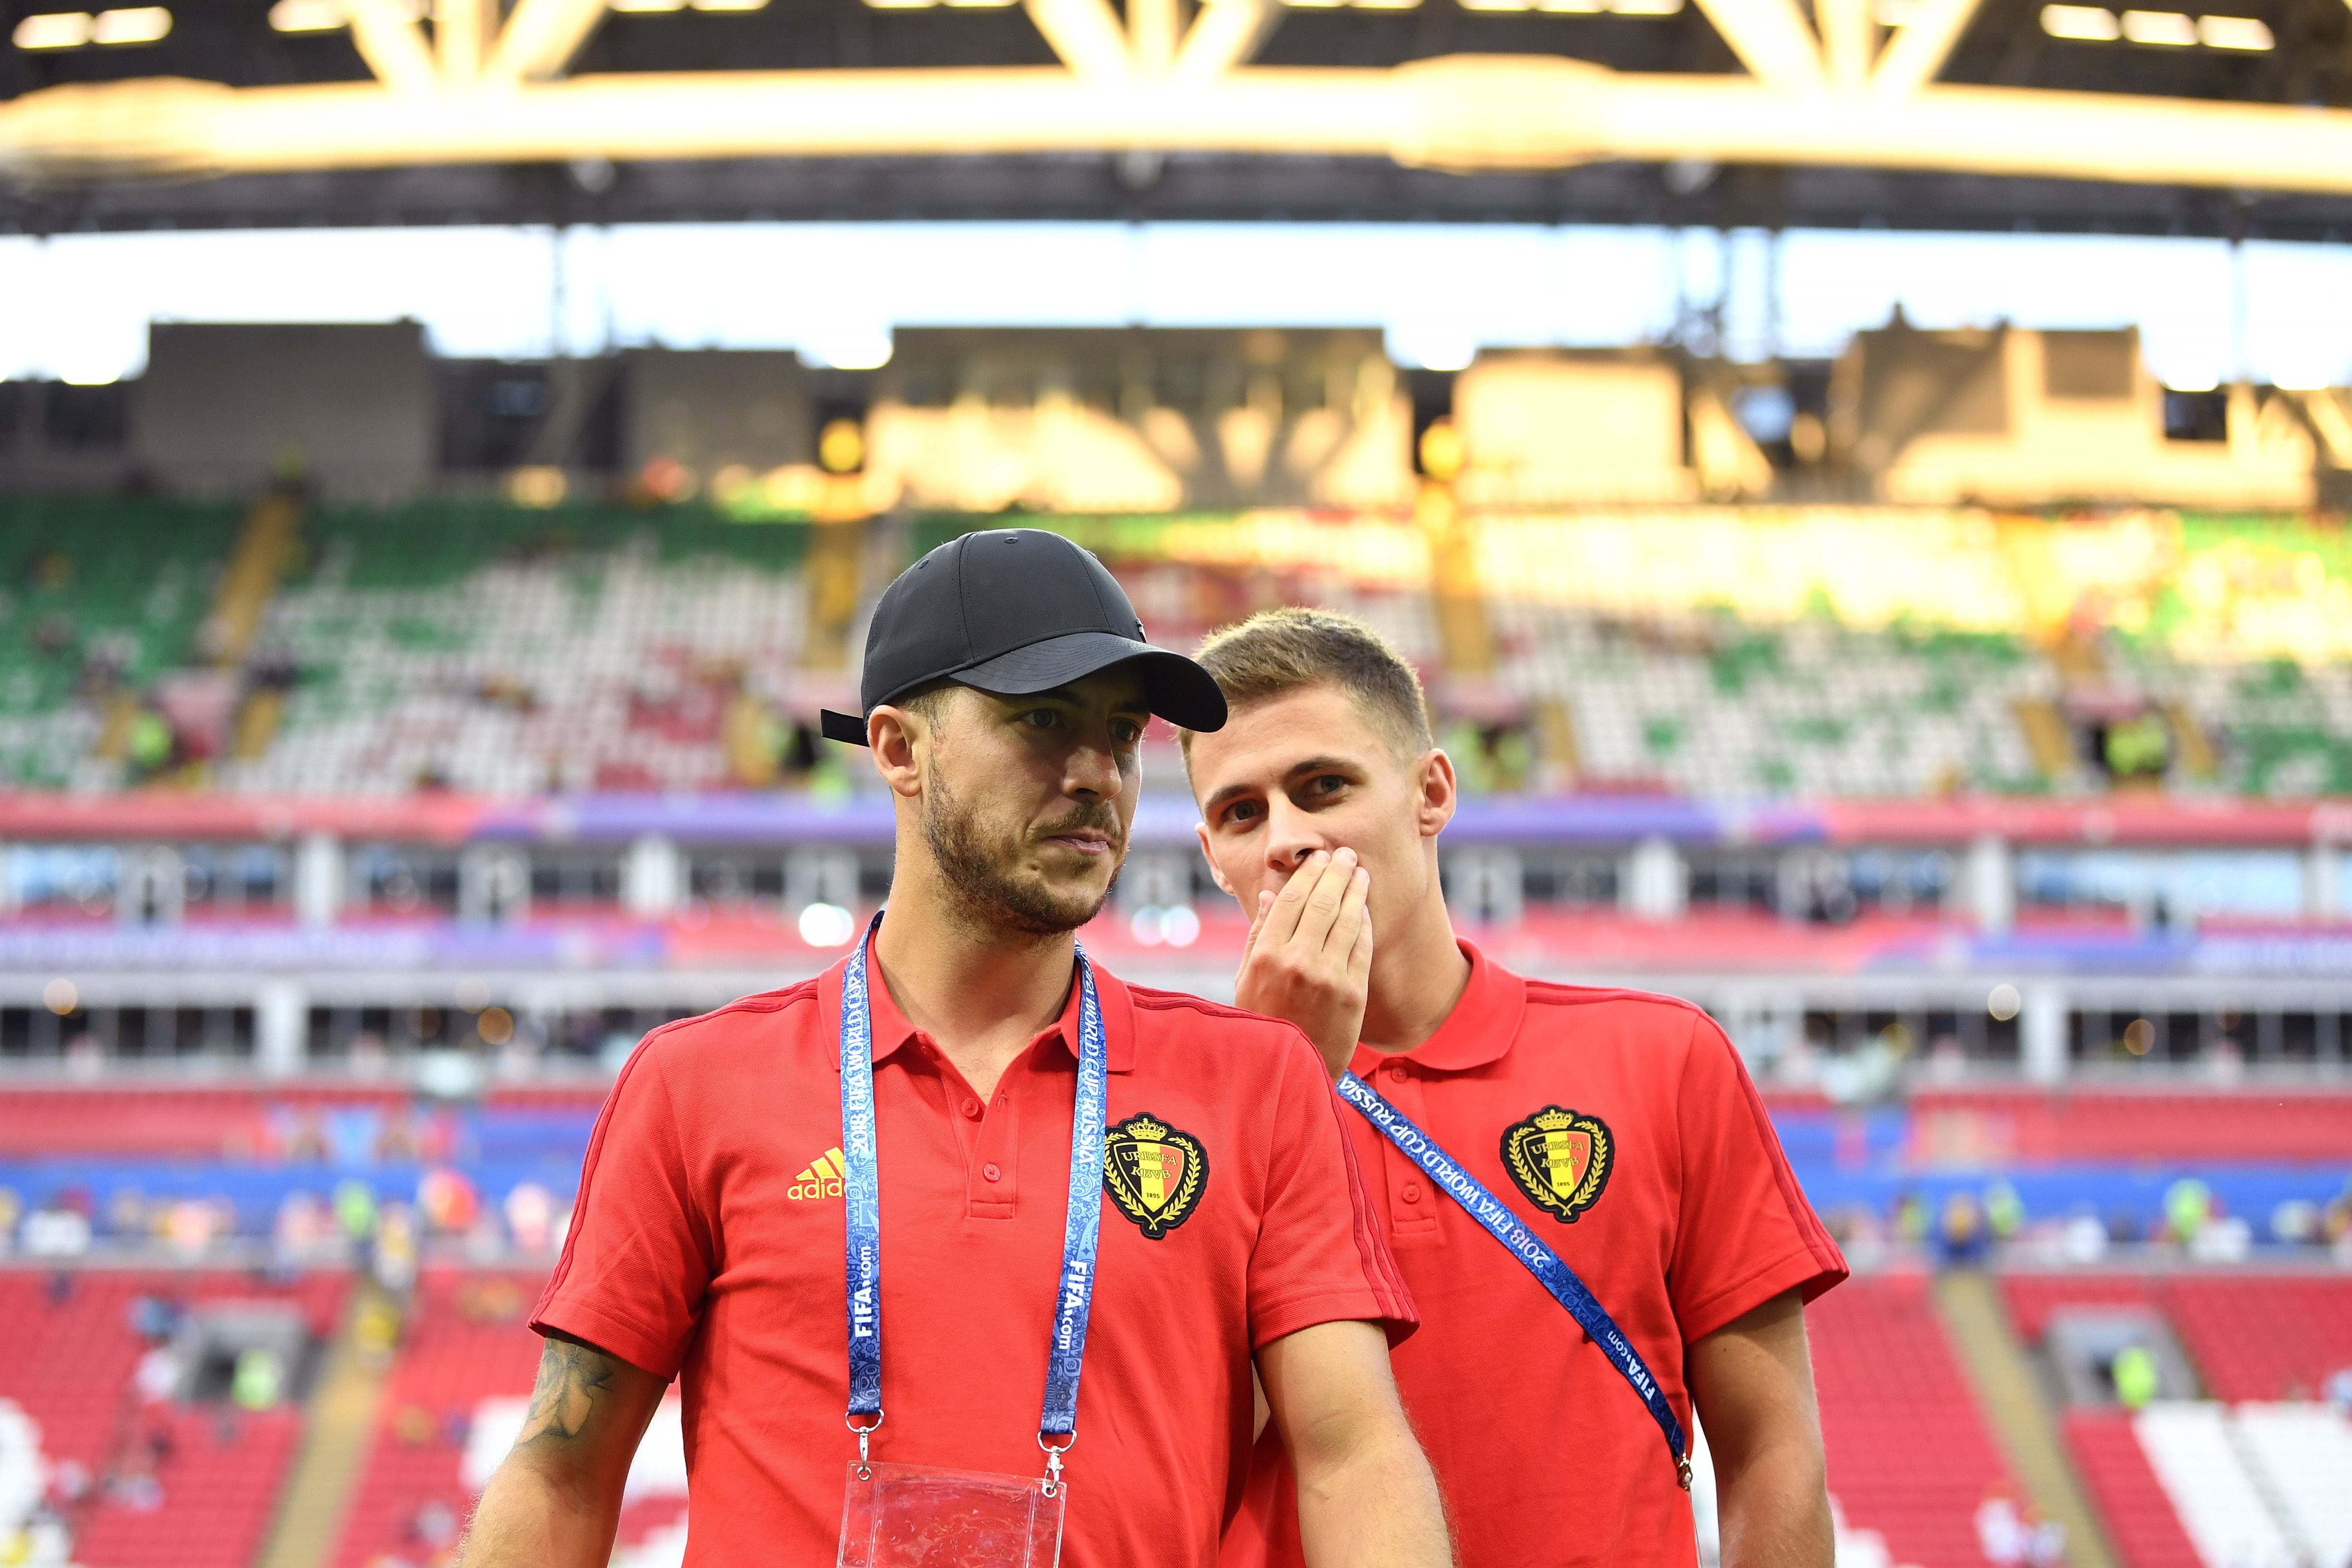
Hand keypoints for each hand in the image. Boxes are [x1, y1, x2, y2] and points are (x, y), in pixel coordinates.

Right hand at [1233, 847, 1372, 1078]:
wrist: (1293, 1069)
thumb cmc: (1263, 1021)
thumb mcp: (1246, 980)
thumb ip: (1257, 936)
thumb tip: (1266, 896)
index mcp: (1266, 955)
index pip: (1292, 898)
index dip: (1308, 872)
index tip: (1318, 856)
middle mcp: (1297, 961)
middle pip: (1322, 901)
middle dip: (1335, 871)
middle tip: (1344, 853)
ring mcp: (1328, 976)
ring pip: (1346, 918)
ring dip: (1355, 889)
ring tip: (1359, 871)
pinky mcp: (1353, 992)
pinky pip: (1361, 945)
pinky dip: (1363, 921)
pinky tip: (1364, 907)